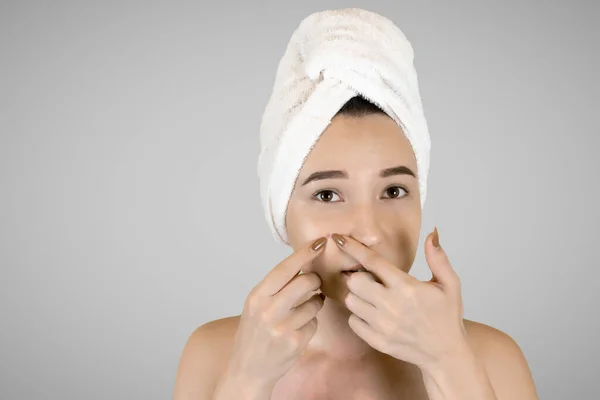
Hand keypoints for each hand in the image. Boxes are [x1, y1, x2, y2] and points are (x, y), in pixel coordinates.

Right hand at [226, 236, 327, 388]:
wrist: (248, 369)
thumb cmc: (254, 332)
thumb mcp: (256, 305)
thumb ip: (276, 286)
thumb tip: (303, 264)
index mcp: (257, 296)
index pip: (285, 268)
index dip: (304, 253)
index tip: (320, 242)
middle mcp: (268, 310)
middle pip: (306, 282)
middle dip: (315, 280)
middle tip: (313, 284)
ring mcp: (282, 328)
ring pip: (315, 303)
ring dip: (314, 304)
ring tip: (301, 311)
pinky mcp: (296, 343)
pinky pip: (314, 322)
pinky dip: (310, 323)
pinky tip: (298, 329)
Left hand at [332, 228, 467, 369]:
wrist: (446, 354)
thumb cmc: (447, 317)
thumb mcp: (450, 284)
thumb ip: (438, 258)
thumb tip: (432, 234)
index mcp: (407, 287)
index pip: (373, 262)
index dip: (353, 247)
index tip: (339, 238)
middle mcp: (391, 305)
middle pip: (354, 281)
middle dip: (357, 276)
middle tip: (369, 280)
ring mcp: (382, 325)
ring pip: (351, 301)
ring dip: (357, 295)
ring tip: (372, 297)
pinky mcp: (376, 341)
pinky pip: (353, 322)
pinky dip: (358, 316)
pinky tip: (373, 314)